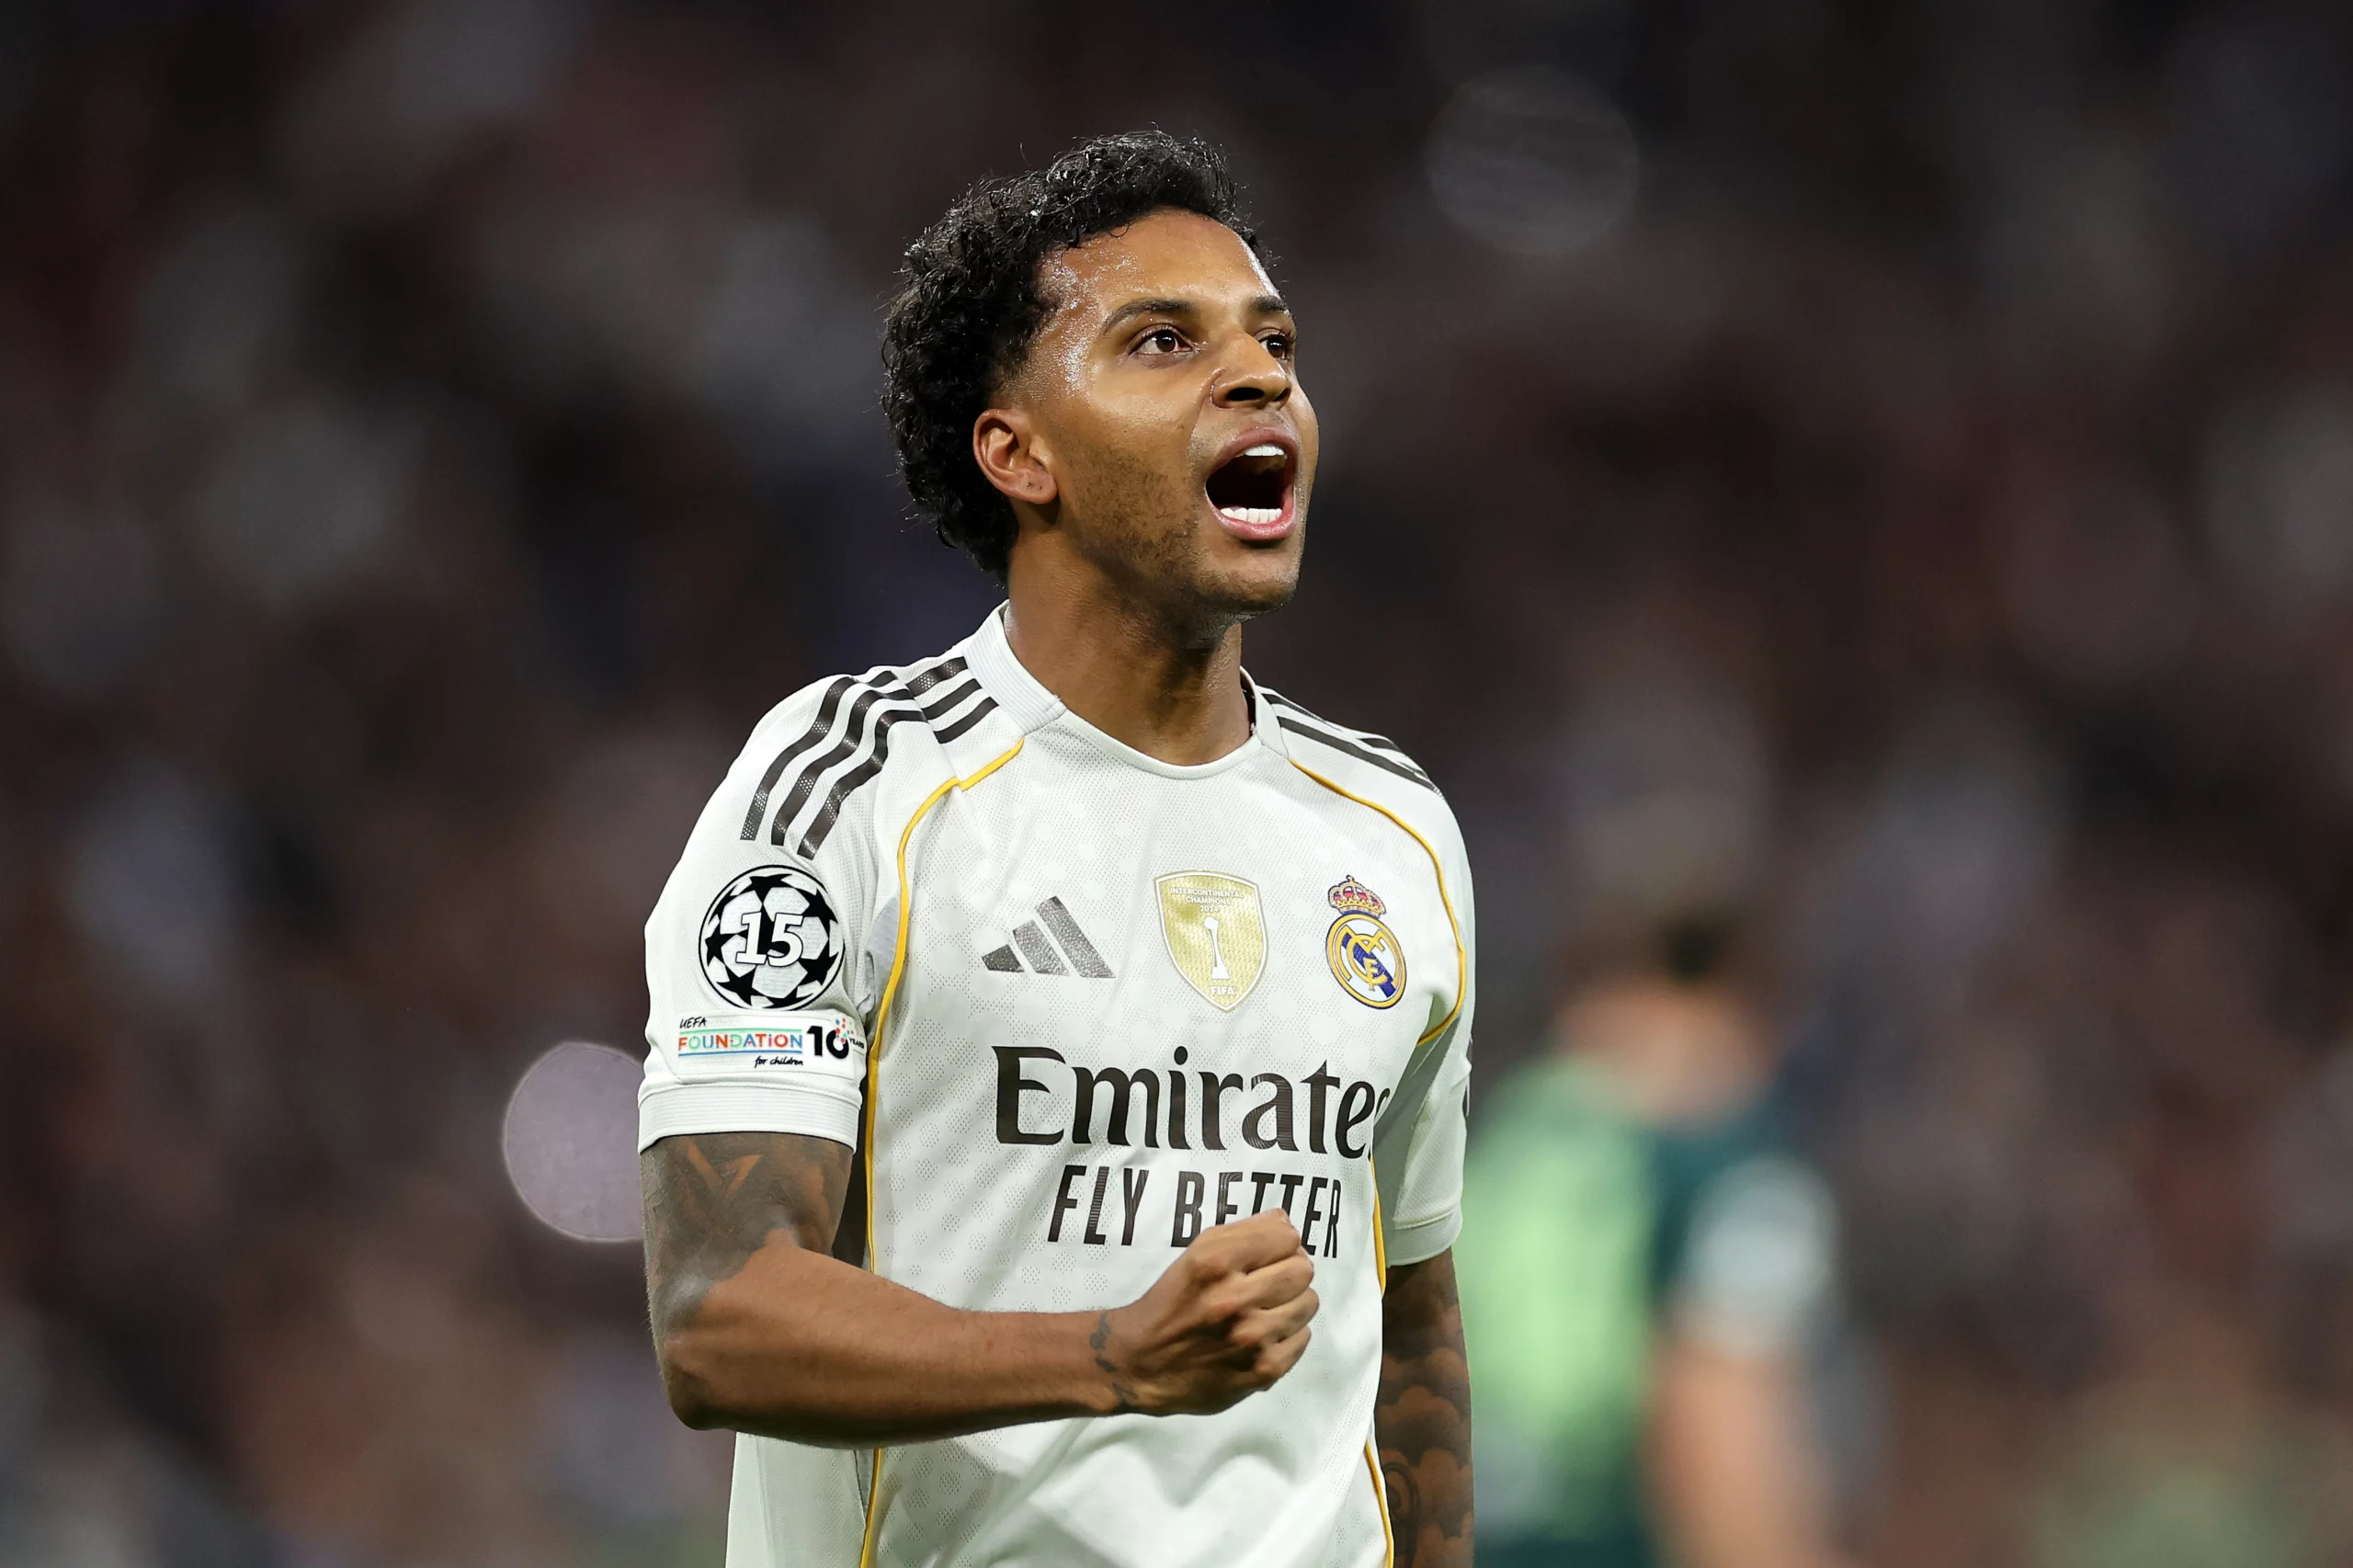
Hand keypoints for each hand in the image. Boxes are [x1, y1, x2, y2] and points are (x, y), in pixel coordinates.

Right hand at [1090, 1209, 1318, 1415]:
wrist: (1143, 1363)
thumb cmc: (1172, 1302)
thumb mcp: (1196, 1253)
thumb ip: (1243, 1232)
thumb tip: (1286, 1223)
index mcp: (1216, 1261)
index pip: (1287, 1237)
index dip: (1280, 1243)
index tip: (1267, 1255)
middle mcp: (1235, 1298)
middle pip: (1303, 1269)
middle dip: (1289, 1272)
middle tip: (1267, 1283)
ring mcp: (1252, 1338)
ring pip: (1309, 1303)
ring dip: (1291, 1303)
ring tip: (1265, 1310)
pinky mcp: (1263, 1369)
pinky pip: (1303, 1337)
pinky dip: (1288, 1334)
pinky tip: (1264, 1336)